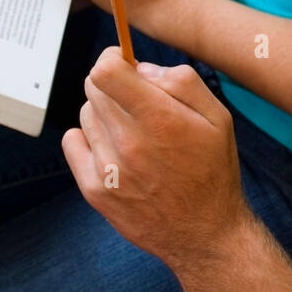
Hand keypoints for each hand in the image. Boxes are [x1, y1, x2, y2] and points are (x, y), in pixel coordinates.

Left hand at [63, 47, 249, 273]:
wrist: (204, 232)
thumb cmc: (213, 171)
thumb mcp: (218, 117)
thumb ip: (181, 82)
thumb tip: (140, 68)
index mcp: (161, 120)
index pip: (105, 71)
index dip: (112, 58)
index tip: (123, 62)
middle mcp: (129, 143)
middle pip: (93, 88)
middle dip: (113, 85)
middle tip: (136, 101)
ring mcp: (108, 169)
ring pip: (86, 113)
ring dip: (105, 112)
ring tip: (133, 131)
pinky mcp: (94, 190)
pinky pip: (73, 141)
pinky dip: (88, 137)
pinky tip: (114, 148)